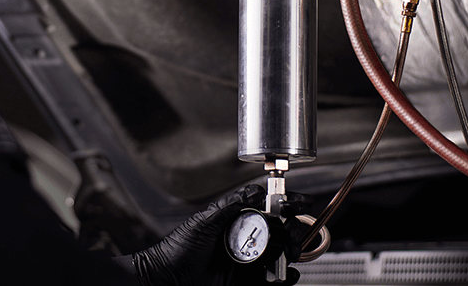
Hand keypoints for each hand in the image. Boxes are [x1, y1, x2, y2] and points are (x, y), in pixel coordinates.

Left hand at [121, 184, 310, 285]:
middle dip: (293, 231)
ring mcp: (246, 262)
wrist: (165, 280)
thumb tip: (256, 192)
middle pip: (279, 232)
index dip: (286, 204)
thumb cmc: (176, 250)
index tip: (302, 203)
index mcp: (235, 221)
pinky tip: (287, 274)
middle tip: (295, 235)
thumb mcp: (203, 222)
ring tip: (290, 253)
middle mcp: (244, 240)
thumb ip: (230, 207)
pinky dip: (285, 278)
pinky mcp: (246, 282)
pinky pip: (272, 281)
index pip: (267, 209)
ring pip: (279, 255)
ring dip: (290, 253)